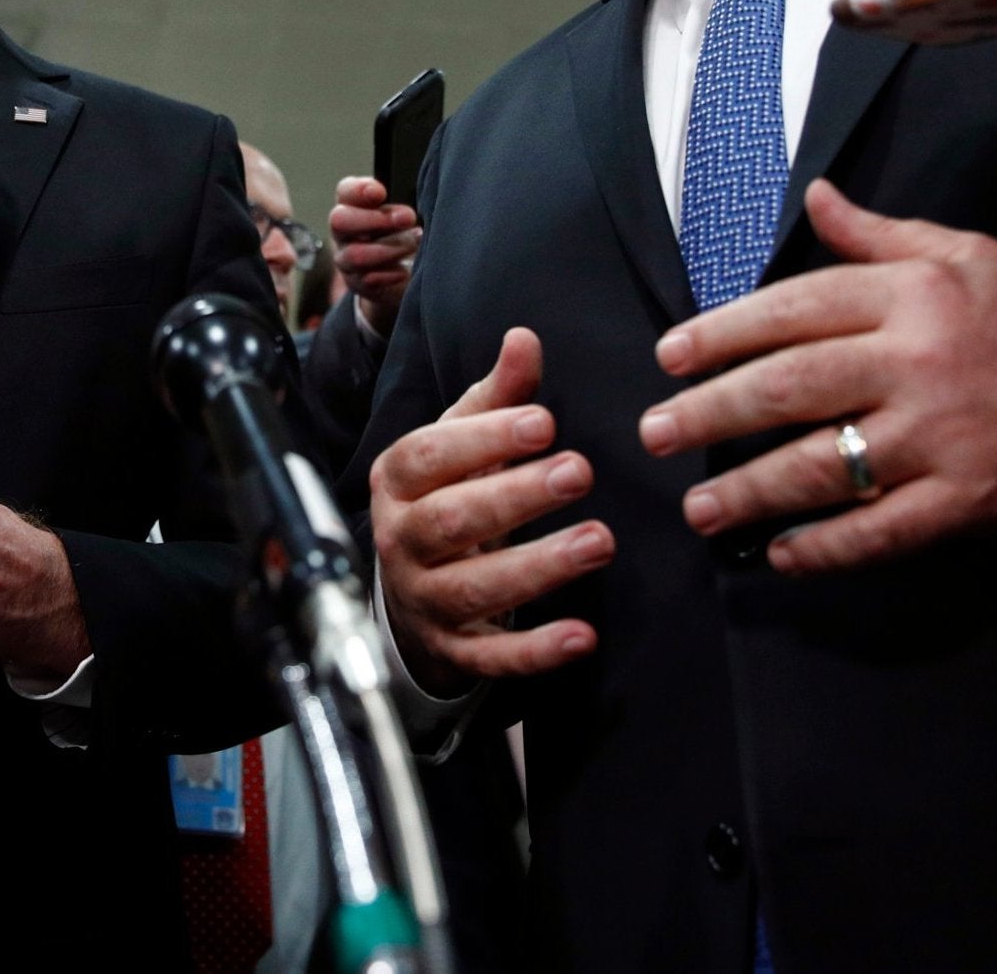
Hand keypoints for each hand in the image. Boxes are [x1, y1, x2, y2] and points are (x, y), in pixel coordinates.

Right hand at [330, 176, 420, 336]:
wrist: (399, 273)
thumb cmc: (398, 234)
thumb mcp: (399, 217)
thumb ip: (397, 211)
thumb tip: (406, 216)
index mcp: (351, 206)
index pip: (344, 192)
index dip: (358, 190)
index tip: (381, 192)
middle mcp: (342, 232)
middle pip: (339, 220)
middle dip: (374, 218)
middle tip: (407, 218)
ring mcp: (346, 259)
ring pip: (356, 254)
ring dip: (390, 248)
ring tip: (413, 245)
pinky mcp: (357, 283)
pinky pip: (369, 280)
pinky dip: (391, 274)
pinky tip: (405, 270)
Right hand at [369, 328, 611, 694]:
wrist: (409, 586)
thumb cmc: (443, 495)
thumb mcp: (459, 443)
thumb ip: (496, 397)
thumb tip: (524, 339)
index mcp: (396, 480)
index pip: (429, 455)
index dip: (483, 438)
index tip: (543, 422)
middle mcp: (401, 539)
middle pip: (452, 519)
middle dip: (517, 497)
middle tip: (580, 471)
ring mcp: (423, 598)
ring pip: (474, 587)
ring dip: (539, 566)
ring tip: (600, 541)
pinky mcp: (451, 649)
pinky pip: (489, 657)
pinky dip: (534, 652)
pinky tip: (582, 636)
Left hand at [640, 182, 996, 575]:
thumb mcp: (967, 255)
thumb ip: (879, 235)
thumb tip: (814, 196)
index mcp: (912, 294)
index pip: (792, 309)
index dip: (722, 334)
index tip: (670, 357)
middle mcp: (917, 362)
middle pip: (788, 387)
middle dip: (711, 413)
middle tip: (656, 433)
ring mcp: (941, 437)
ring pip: (822, 465)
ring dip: (750, 489)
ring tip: (700, 506)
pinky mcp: (967, 501)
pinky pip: (879, 531)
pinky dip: (824, 547)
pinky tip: (782, 553)